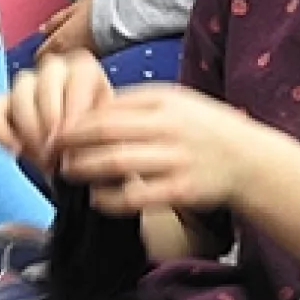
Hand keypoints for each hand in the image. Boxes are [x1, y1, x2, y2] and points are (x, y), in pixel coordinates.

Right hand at [0, 52, 113, 172]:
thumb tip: (82, 144)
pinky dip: (1, 133)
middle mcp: (54, 68)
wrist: (82, 150)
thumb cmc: (98, 137)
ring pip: (20, 95)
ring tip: (42, 155)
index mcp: (84, 67)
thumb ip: (99, 129)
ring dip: (29, 128)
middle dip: (50, 122)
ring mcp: (26, 83)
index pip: (76, 78)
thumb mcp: (108, 130)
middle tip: (57, 152)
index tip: (72, 139)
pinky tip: (16, 151)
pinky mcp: (3, 103)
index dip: (73, 111)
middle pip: (46, 85)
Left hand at [36, 0, 125, 58]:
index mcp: (59, 41)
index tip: (43, 50)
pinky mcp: (95, 63)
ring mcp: (81, 60)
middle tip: (54, 54)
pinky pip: (81, 66)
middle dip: (52, 59)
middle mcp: (68, 54)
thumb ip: (54, 22)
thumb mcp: (70, 11)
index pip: (40, 55)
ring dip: (66, 62)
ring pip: (67, 66)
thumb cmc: (94, 10)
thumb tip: (41, 30)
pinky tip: (83, 57)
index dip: (40, 52)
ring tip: (70, 55)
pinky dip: (79, 64)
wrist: (119, 15)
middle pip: (53, 62)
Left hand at [54, 84, 280, 214]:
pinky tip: (96, 198)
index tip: (54, 128)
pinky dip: (111, 198)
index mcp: (164, 102)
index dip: (76, 120)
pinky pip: (136, 196)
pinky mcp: (181, 190)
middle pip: (105, 132)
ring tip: (67, 172)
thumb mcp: (176, 102)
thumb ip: (137, 103)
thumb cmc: (204, 129)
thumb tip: (92, 106)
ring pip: (116, 163)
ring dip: (85, 169)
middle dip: (72, 143)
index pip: (107, 108)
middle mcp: (168, 128)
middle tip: (51, 151)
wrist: (249, 160)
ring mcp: (175, 160)